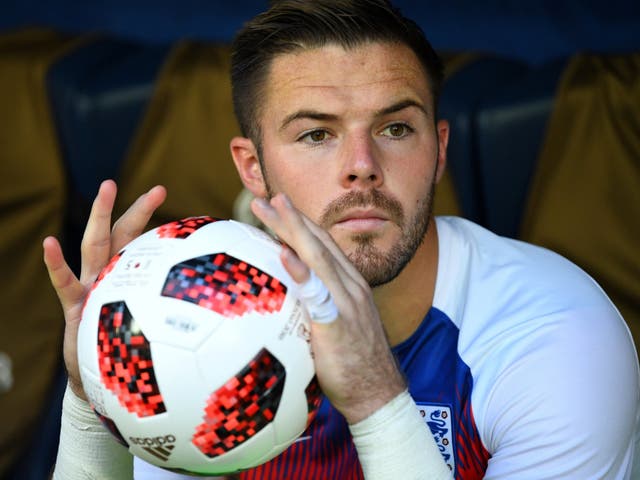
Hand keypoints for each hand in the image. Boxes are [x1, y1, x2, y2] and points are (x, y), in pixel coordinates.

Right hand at [43, 180, 166, 400]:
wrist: (101, 381)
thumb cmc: (132, 350)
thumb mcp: (157, 328)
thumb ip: (178, 314)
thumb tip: (219, 304)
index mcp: (129, 276)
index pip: (144, 240)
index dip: (155, 219)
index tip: (170, 195)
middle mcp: (110, 275)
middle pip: (123, 234)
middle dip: (137, 210)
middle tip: (158, 189)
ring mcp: (90, 286)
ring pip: (95, 244)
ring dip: (101, 216)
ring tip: (108, 189)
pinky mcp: (74, 306)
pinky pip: (64, 281)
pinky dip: (56, 264)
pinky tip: (50, 243)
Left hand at [251, 193, 405, 423]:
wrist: (378, 394)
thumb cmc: (351, 362)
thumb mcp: (333, 325)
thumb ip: (315, 305)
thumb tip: (288, 297)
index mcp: (348, 284)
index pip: (321, 245)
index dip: (298, 224)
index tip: (276, 208)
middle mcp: (350, 285)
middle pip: (318, 242)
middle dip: (291, 217)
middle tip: (267, 197)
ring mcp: (347, 301)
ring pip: (319, 256)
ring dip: (294, 229)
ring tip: (275, 208)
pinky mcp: (339, 323)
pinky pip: (319, 293)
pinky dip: (302, 271)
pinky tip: (285, 255)